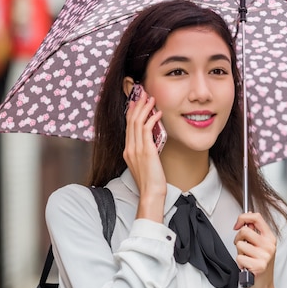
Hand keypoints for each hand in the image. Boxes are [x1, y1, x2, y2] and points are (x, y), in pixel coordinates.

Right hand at [123, 92, 166, 221]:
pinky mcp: (146, 151)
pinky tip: (158, 113)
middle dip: (137, 105)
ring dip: (144, 109)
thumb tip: (153, 141)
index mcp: (128, 151)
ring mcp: (136, 149)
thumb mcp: (145, 164)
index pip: (128, 127)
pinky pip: (147, 130)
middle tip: (143, 94)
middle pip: (130, 121)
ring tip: (151, 99)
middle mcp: (129, 148)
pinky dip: (152, 119)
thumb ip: (145, 152)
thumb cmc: (151, 182)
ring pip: (137, 123)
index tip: (136, 102)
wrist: (151, 193)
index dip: (132, 112)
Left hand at [234, 212, 279, 287]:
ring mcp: (264, 256)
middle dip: (239, 239)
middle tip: (243, 248)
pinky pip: (239, 257)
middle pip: (245, 230)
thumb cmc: (260, 267)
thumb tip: (246, 219)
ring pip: (240, 245)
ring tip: (247, 259)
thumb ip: (255, 232)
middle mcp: (269, 246)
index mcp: (270, 238)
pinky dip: (240, 263)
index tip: (237, 224)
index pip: (257, 218)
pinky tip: (247, 267)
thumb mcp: (261, 247)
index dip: (243, 217)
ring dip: (240, 253)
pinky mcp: (258, 266)